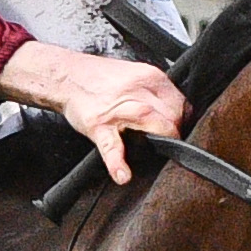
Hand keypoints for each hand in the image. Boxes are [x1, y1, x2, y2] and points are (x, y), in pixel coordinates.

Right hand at [0, 41, 186, 183]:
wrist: (67, 76)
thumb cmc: (102, 80)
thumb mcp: (137, 75)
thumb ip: (158, 93)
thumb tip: (181, 114)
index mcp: (149, 77)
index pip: (181, 102)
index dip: (182, 120)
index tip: (178, 129)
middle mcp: (136, 90)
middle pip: (171, 115)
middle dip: (173, 133)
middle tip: (166, 142)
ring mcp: (117, 109)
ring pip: (150, 122)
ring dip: (160, 140)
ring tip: (158, 152)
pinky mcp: (98, 125)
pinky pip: (111, 146)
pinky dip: (117, 162)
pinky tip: (122, 175)